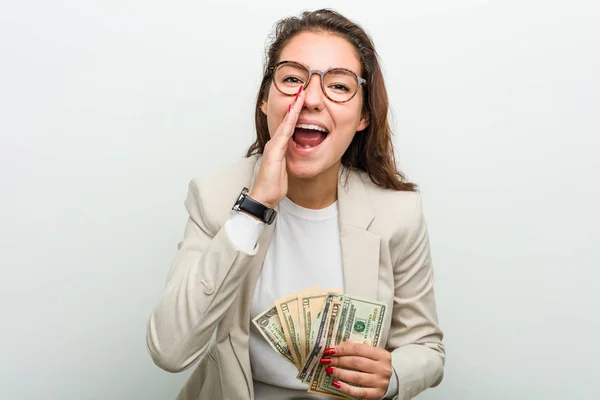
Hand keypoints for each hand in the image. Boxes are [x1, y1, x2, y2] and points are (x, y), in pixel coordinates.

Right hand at [249, 86, 304, 207]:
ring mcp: (273, 146)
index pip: (289, 126)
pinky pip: (284, 133)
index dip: (295, 112)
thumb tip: (293, 156)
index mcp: (278, 147)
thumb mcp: (284, 170)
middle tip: (301, 89)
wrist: (264, 197)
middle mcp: (274, 144)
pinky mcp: (274, 152)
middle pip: (286, 120)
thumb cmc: (273, 185)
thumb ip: (287, 160)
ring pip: (286, 123)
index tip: (301, 99)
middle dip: (294, 104)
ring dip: (293, 108)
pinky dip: (290, 121)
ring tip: (300, 94)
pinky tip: (295, 111)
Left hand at [320, 342, 392, 399]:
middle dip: (339, 360)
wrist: (393, 379)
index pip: (359, 349)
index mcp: (382, 354)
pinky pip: (358, 392)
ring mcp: (380, 382)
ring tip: (329, 370)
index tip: (330, 350)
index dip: (343, 349)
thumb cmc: (377, 364)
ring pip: (356, 377)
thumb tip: (337, 348)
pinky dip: (346, 388)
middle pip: (356, 362)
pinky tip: (336, 383)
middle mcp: (382, 368)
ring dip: (340, 373)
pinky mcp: (377, 394)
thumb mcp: (372, 354)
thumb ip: (358, 350)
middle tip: (326, 360)